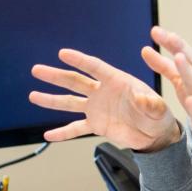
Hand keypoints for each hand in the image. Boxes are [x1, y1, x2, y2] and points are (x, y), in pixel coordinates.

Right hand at [29, 47, 180, 151]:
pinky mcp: (96, 124)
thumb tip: (142, 99)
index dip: (79, 61)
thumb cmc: (159, 115)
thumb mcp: (158, 109)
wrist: (155, 133)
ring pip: (69, 102)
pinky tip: (47, 136)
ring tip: (32, 95)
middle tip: (36, 70)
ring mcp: (97, 108)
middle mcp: (102, 92)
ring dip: (51, 99)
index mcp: (117, 81)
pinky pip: (76, 128)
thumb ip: (150, 104)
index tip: (63, 54)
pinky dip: (62, 133)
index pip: (95, 67)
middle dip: (55, 76)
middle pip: (75, 81)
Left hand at [145, 26, 191, 149]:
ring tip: (178, 58)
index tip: (155, 31)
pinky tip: (190, 101)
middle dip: (179, 47)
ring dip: (188, 70)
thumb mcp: (184, 83)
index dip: (171, 42)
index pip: (184, 53)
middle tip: (166, 35)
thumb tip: (147, 50)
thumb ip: (167, 68)